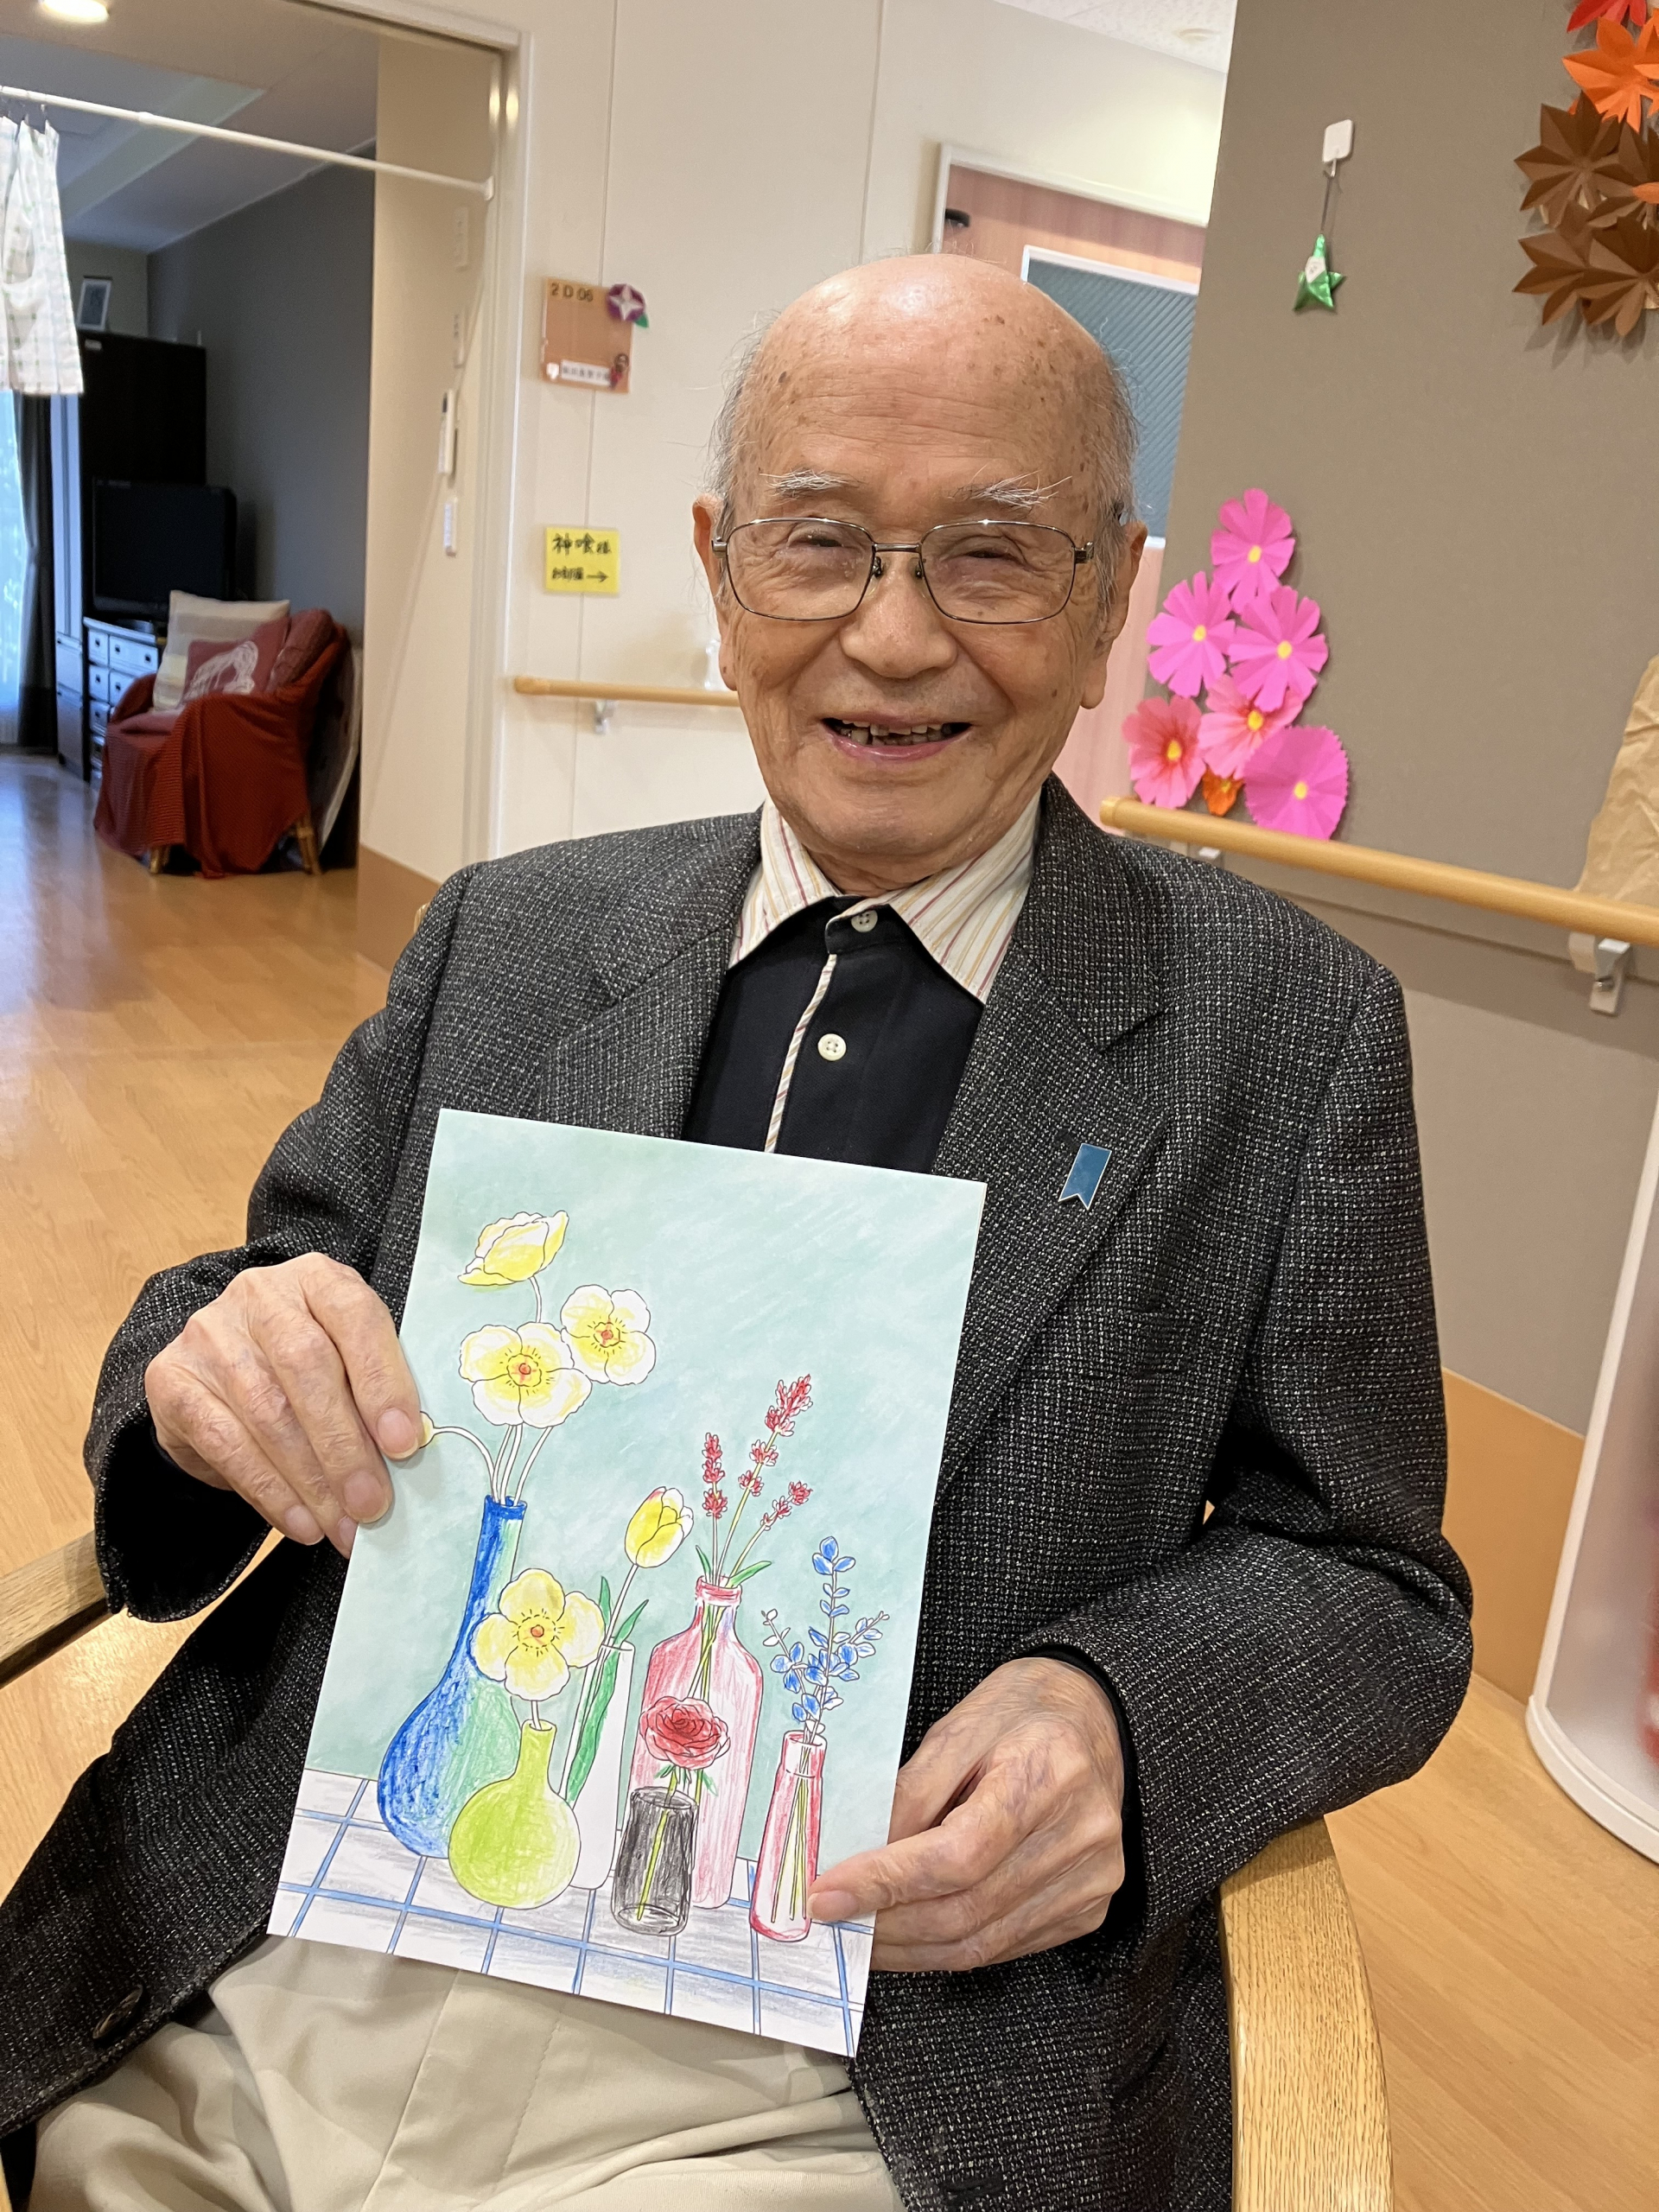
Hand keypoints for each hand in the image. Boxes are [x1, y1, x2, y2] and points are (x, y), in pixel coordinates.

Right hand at [144, 1254, 421, 1556]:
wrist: (221, 1364)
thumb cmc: (309, 1364)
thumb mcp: (347, 1357)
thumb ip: (374, 1389)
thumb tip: (406, 1456)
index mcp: (317, 1278)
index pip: (355, 1318)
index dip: (383, 1381)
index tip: (405, 1443)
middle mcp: (259, 1295)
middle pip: (306, 1368)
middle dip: (345, 1446)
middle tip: (372, 1504)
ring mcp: (209, 1334)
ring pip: (266, 1413)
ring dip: (311, 1481)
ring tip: (343, 1526)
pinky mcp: (172, 1380)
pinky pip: (225, 1444)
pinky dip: (269, 1491)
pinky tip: (301, 1521)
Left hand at [807, 1657, 1124, 1971]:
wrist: (1093, 1716)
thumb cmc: (1020, 1712)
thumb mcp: (957, 1728)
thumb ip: (909, 1794)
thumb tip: (856, 1858)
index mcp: (1050, 1771)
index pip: (958, 1854)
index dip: (886, 1882)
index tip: (828, 1893)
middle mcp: (1082, 1833)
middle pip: (967, 1908)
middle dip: (888, 1922)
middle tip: (834, 1918)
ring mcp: (1092, 1878)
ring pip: (982, 1942)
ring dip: (910, 1947)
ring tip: (861, 1932)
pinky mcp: (1088, 1907)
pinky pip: (1004, 1947)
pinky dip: (948, 1947)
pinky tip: (911, 1933)